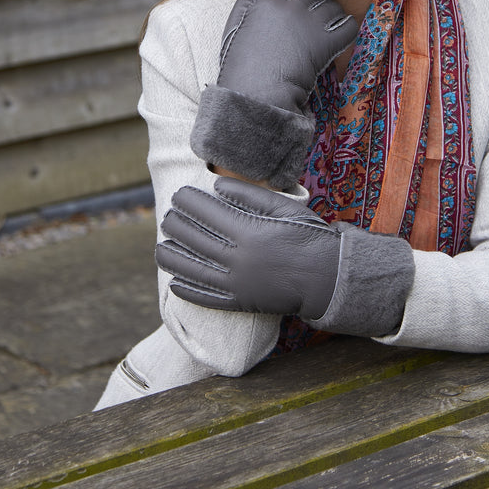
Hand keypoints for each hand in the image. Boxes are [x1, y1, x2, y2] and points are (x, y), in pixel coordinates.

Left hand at [156, 176, 340, 319]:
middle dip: (177, 226)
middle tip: (166, 216)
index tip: (178, 194)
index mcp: (250, 232)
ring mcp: (238, 284)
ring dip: (173, 259)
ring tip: (160, 248)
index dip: (189, 202)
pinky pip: (208, 299)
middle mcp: (239, 259)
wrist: (328, 278)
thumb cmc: (309, 236)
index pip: (208, 213)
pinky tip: (175, 283)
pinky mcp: (241, 303)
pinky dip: (188, 291)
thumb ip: (250, 195)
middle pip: (196, 240)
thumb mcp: (285, 208)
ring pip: (194, 271)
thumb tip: (216, 185)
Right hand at [217, 0, 356, 113]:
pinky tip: (337, 40)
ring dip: (332, 16)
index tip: (294, 4)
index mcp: (266, 0)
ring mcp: (311, 23)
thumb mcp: (233, 31)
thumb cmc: (241, 69)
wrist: (257, 97)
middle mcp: (291, 6)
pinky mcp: (327, 42)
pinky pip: (349, 26)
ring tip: (325, 31)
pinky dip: (346, 31)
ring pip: (333, 6)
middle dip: (316, 0)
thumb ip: (244, 6)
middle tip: (313, 17)